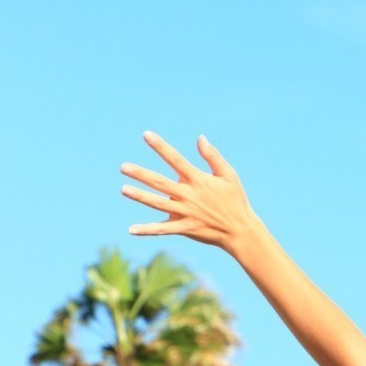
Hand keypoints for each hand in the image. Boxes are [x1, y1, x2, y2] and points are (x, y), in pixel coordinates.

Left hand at [121, 133, 261, 252]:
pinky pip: (163, 229)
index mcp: (198, 180)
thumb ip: (213, 157)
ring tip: (124, 189)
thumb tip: (200, 137)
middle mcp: (188, 195)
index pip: (175, 159)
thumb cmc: (235, 200)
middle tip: (123, 167)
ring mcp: (185, 213)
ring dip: (141, 196)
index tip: (146, 135)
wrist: (241, 231)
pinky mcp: (185, 228)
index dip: (161, 147)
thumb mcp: (229, 176)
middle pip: (160, 182)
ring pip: (158, 204)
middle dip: (141, 174)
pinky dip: (147, 230)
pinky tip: (131, 229)